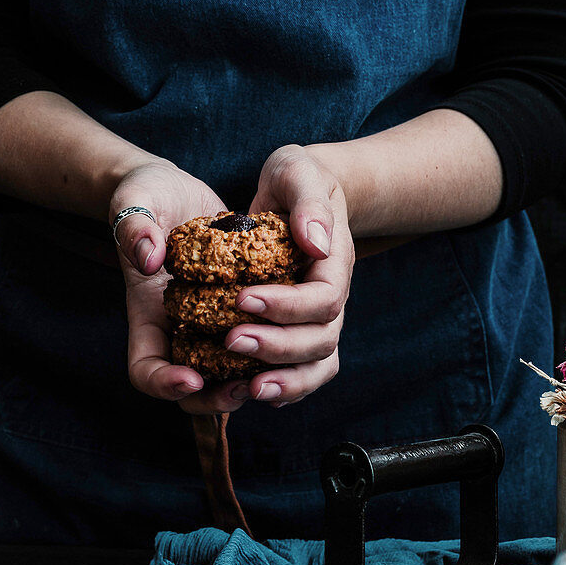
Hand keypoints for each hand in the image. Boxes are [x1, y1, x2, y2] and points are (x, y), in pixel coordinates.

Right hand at [110, 160, 256, 413]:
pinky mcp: (242, 311)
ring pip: (230, 377)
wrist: (176, 189)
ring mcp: (210, 324)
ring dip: (252, 383)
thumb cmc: (147, 194)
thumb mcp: (134, 200)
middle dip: (218, 397)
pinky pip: (259, 348)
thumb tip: (150, 259)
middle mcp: (178, 329)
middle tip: (247, 386)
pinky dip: (278, 357)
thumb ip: (135, 227)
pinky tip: (300, 345)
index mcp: (147, 313)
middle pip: (191, 391)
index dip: (164, 384)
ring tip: (276, 376)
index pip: (145, 370)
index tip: (191, 377)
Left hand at [225, 144, 354, 407]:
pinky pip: (302, 369)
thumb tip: (316, 242)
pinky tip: (250, 391)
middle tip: (231, 341)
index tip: (242, 298)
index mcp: (334, 261)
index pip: (323, 299)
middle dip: (277, 346)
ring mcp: (318, 317)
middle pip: (320, 340)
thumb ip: (308, 202)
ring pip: (316, 363)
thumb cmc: (297, 178)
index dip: (286, 306)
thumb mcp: (298, 173)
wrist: (301, 191)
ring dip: (285, 380)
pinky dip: (284, 386)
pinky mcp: (298, 328)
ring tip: (248, 389)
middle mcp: (331, 296)